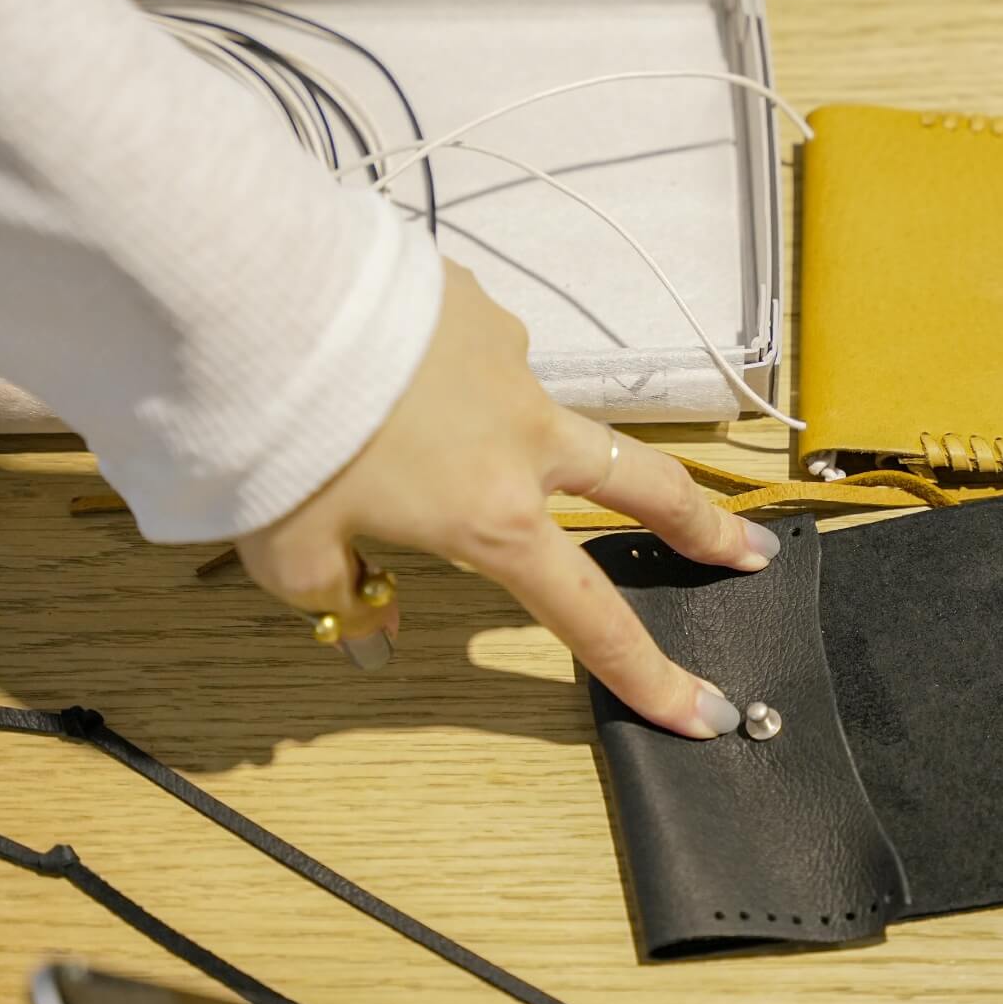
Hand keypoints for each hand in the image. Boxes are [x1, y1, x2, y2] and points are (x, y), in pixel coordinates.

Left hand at [236, 259, 781, 737]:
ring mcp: (509, 362)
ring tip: (420, 433)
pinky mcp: (474, 304)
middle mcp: (524, 438)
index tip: (704, 711)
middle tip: (746, 551)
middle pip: (645, 489)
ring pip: (541, 413)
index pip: (592, 617)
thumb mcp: (288, 552)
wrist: (256, 293)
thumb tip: (372, 631)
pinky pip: (476, 354)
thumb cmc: (274, 437)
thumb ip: (341, 600)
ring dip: (517, 436)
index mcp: (494, 516)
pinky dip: (447, 376)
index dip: (650, 675)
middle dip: (702, 526)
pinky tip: (387, 372)